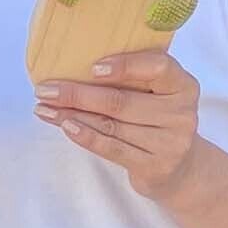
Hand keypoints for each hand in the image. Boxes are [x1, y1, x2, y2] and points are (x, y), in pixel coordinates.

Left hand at [34, 49, 207, 202]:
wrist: (181, 167)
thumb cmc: (157, 118)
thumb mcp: (157, 93)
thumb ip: (134, 77)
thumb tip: (75, 61)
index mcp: (183, 85)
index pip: (158, 67)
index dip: (125, 66)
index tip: (92, 67)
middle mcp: (181, 113)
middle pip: (121, 101)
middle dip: (76, 94)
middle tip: (44, 90)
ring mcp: (170, 142)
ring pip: (111, 125)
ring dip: (71, 115)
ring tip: (44, 108)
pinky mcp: (155, 167)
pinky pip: (112, 148)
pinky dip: (86, 136)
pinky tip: (65, 126)